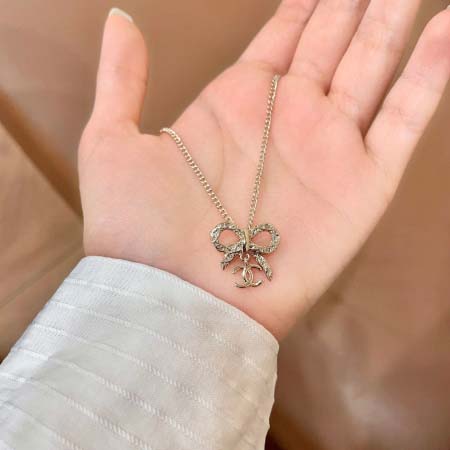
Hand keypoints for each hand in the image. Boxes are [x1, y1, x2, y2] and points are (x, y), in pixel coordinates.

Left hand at [79, 3, 449, 339]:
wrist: (175, 298)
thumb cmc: (136, 227)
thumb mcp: (111, 142)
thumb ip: (122, 79)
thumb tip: (122, 19)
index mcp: (237, 103)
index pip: (285, 35)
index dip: (308, 1)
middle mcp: (288, 120)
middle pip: (335, 43)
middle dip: (357, 4)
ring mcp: (329, 149)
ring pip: (374, 69)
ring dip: (393, 25)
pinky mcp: (363, 184)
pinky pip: (405, 119)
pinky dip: (429, 74)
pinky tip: (445, 28)